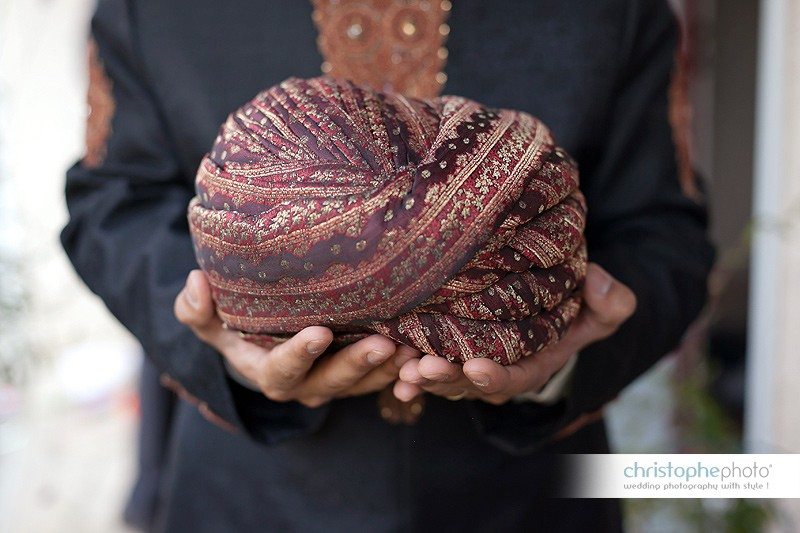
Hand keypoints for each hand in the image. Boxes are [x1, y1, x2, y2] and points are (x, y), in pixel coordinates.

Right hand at [174, 270, 416, 407]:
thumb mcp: (209, 320)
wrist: (263, 341)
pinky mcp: (357, 376)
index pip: (283, 370)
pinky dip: (400, 369)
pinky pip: (381, 379)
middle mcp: (304, 386)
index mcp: (268, 374)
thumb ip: (196, 309)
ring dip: (387, 369)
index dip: (300, 354)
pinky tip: (421, 351)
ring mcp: (334, 382)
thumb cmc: (236, 325)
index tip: (319, 331)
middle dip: (356, 364)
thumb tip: (197, 282)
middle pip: (331, 382)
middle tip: (382, 344)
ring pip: (362, 384)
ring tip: (411, 349)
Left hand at [393, 263, 636, 404]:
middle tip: (425, 369)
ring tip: (401, 369)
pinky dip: (403, 363)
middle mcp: (494, 370)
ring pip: (440, 374)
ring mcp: (466, 361)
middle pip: (467, 382)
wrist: (547, 304)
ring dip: (420, 375)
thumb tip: (599, 281)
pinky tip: (384, 359)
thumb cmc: (573, 306)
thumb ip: (609, 302)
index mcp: (529, 365)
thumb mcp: (601, 308)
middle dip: (446, 378)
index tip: (479, 368)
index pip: (511, 377)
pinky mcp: (443, 346)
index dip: (495, 377)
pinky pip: (421, 359)